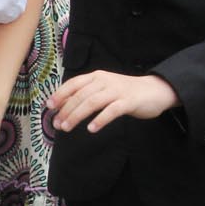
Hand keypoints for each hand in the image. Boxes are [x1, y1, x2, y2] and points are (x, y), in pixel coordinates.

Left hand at [48, 70, 177, 133]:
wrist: (155, 90)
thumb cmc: (125, 92)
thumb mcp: (104, 89)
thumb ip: (86, 94)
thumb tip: (64, 106)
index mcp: (96, 76)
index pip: (74, 83)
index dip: (60, 94)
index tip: (49, 106)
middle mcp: (105, 81)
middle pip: (80, 95)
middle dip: (66, 110)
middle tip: (57, 124)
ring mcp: (117, 91)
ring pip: (92, 102)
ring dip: (77, 115)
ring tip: (67, 127)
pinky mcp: (128, 102)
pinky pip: (111, 111)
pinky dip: (100, 120)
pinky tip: (91, 129)